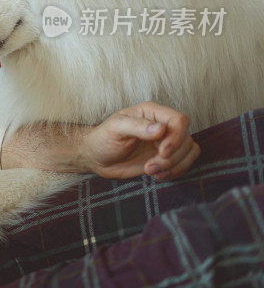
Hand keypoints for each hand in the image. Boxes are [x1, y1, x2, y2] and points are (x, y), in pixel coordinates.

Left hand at [80, 102, 200, 179]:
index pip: (180, 120)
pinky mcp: (166, 156)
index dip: (176, 138)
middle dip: (171, 158)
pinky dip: (175, 172)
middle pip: (186, 139)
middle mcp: (162, 125)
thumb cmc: (103, 138)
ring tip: (150, 171)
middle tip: (149, 167)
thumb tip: (160, 129)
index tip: (162, 151)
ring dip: (173, 166)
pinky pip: (186, 162)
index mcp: (151, 112)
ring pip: (190, 151)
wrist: (97, 157)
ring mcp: (165, 141)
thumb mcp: (115, 129)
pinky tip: (156, 175)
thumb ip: (137, 126)